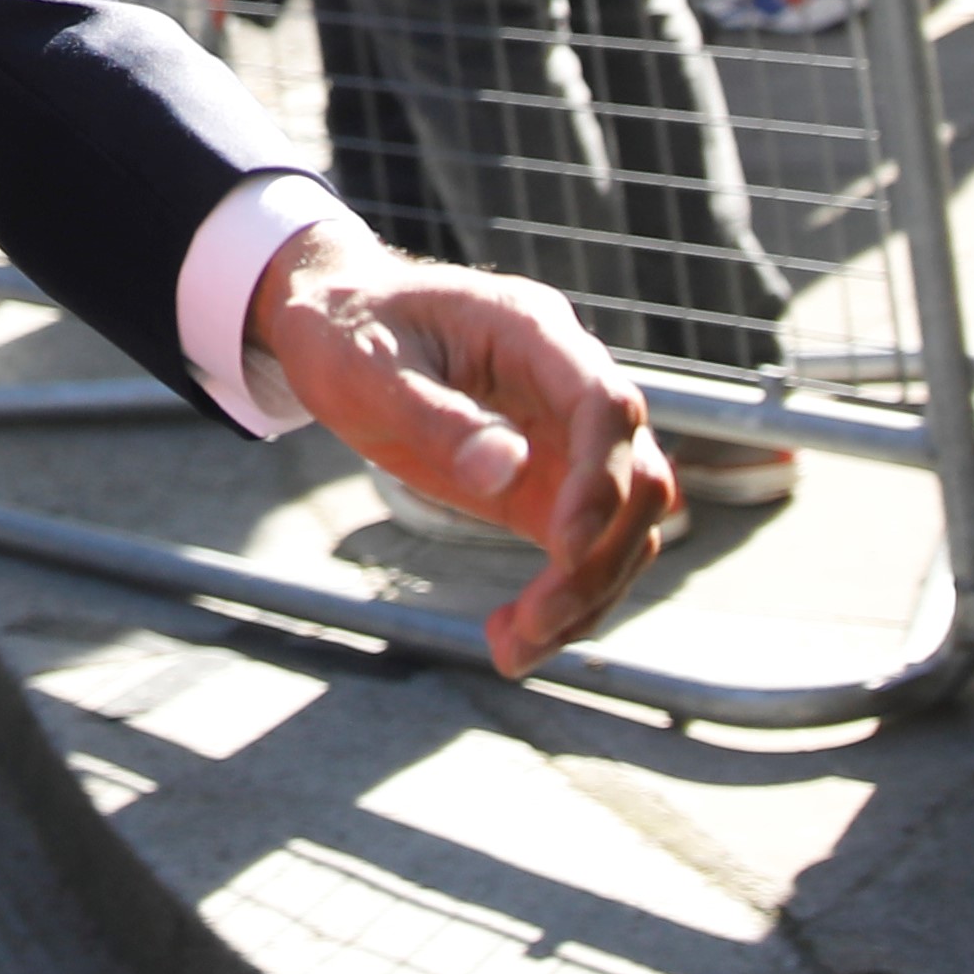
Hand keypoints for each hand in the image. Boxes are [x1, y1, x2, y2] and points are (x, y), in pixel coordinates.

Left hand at [244, 216, 673, 673]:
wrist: (335, 323)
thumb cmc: (347, 331)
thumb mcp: (366, 369)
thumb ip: (435, 417)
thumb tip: (506, 469)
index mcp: (533, 334)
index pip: (606, 404)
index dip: (603, 478)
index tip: (565, 550)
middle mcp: (566, 385)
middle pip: (638, 474)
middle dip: (600, 559)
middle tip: (531, 624)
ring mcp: (563, 438)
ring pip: (627, 523)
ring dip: (589, 594)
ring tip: (513, 649)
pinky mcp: (542, 485)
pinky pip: (584, 549)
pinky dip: (564, 600)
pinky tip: (511, 638)